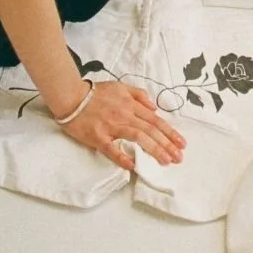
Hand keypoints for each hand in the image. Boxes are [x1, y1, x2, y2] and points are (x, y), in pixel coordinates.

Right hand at [59, 80, 186, 170]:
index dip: (170, 132)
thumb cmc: (95, 93)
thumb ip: (139, 95)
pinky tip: (132, 166)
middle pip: (150, 131)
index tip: (181, 143)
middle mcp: (124, 116)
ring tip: (166, 161)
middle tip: (179, 158)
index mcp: (130, 105)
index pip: (155, 120)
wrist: (71, 96)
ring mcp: (111, 127)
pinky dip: (122, 157)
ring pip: (138, 138)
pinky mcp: (97, 137)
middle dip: (167, 144)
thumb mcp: (120, 86)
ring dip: (153, 150)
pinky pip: (111, 148)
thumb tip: (154, 108)